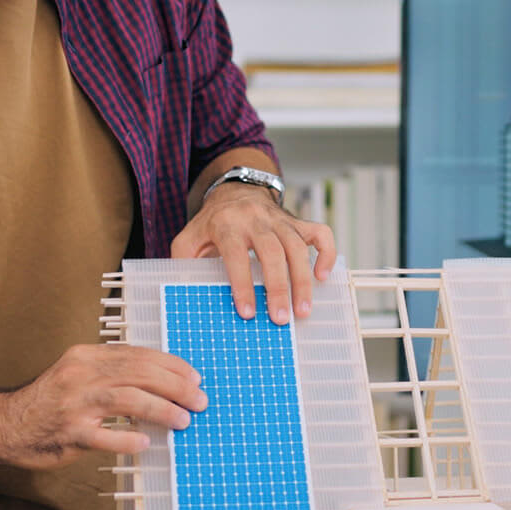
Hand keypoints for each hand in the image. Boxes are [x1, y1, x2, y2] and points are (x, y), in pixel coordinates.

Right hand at [0, 344, 207, 467]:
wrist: (6, 425)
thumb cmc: (49, 403)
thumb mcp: (79, 375)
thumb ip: (113, 373)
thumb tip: (161, 381)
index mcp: (86, 356)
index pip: (138, 355)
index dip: (171, 366)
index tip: (194, 377)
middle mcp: (81, 375)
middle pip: (139, 374)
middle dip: (176, 386)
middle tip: (199, 400)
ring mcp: (74, 404)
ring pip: (127, 400)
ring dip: (161, 410)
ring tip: (183, 420)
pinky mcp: (68, 433)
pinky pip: (104, 436)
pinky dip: (127, 439)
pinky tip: (145, 443)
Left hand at [171, 182, 335, 324]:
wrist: (235, 191)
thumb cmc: (213, 223)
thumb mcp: (189, 238)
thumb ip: (183, 262)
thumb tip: (184, 294)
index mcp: (227, 224)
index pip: (237, 254)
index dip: (243, 284)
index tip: (248, 313)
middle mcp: (256, 219)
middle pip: (272, 251)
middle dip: (278, 288)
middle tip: (280, 319)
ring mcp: (280, 220)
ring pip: (297, 246)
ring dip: (302, 280)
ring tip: (303, 310)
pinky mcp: (298, 222)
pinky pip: (320, 233)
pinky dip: (327, 253)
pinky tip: (322, 276)